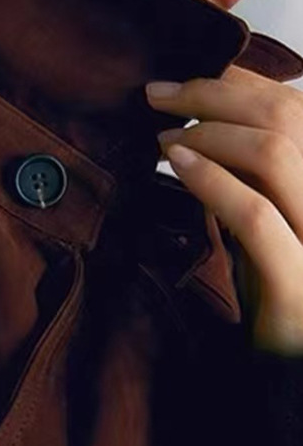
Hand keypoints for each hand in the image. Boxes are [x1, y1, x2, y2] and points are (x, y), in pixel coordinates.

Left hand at [146, 65, 302, 355]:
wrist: (291, 367)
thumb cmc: (276, 294)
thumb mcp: (266, 225)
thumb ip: (251, 178)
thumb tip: (203, 125)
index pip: (295, 106)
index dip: (240, 81)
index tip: (185, 78)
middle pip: (284, 117)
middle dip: (214, 94)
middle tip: (156, 94)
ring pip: (275, 152)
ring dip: (209, 131)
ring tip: (161, 137)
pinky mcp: (297, 282)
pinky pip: (255, 215)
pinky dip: (213, 181)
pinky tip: (178, 164)